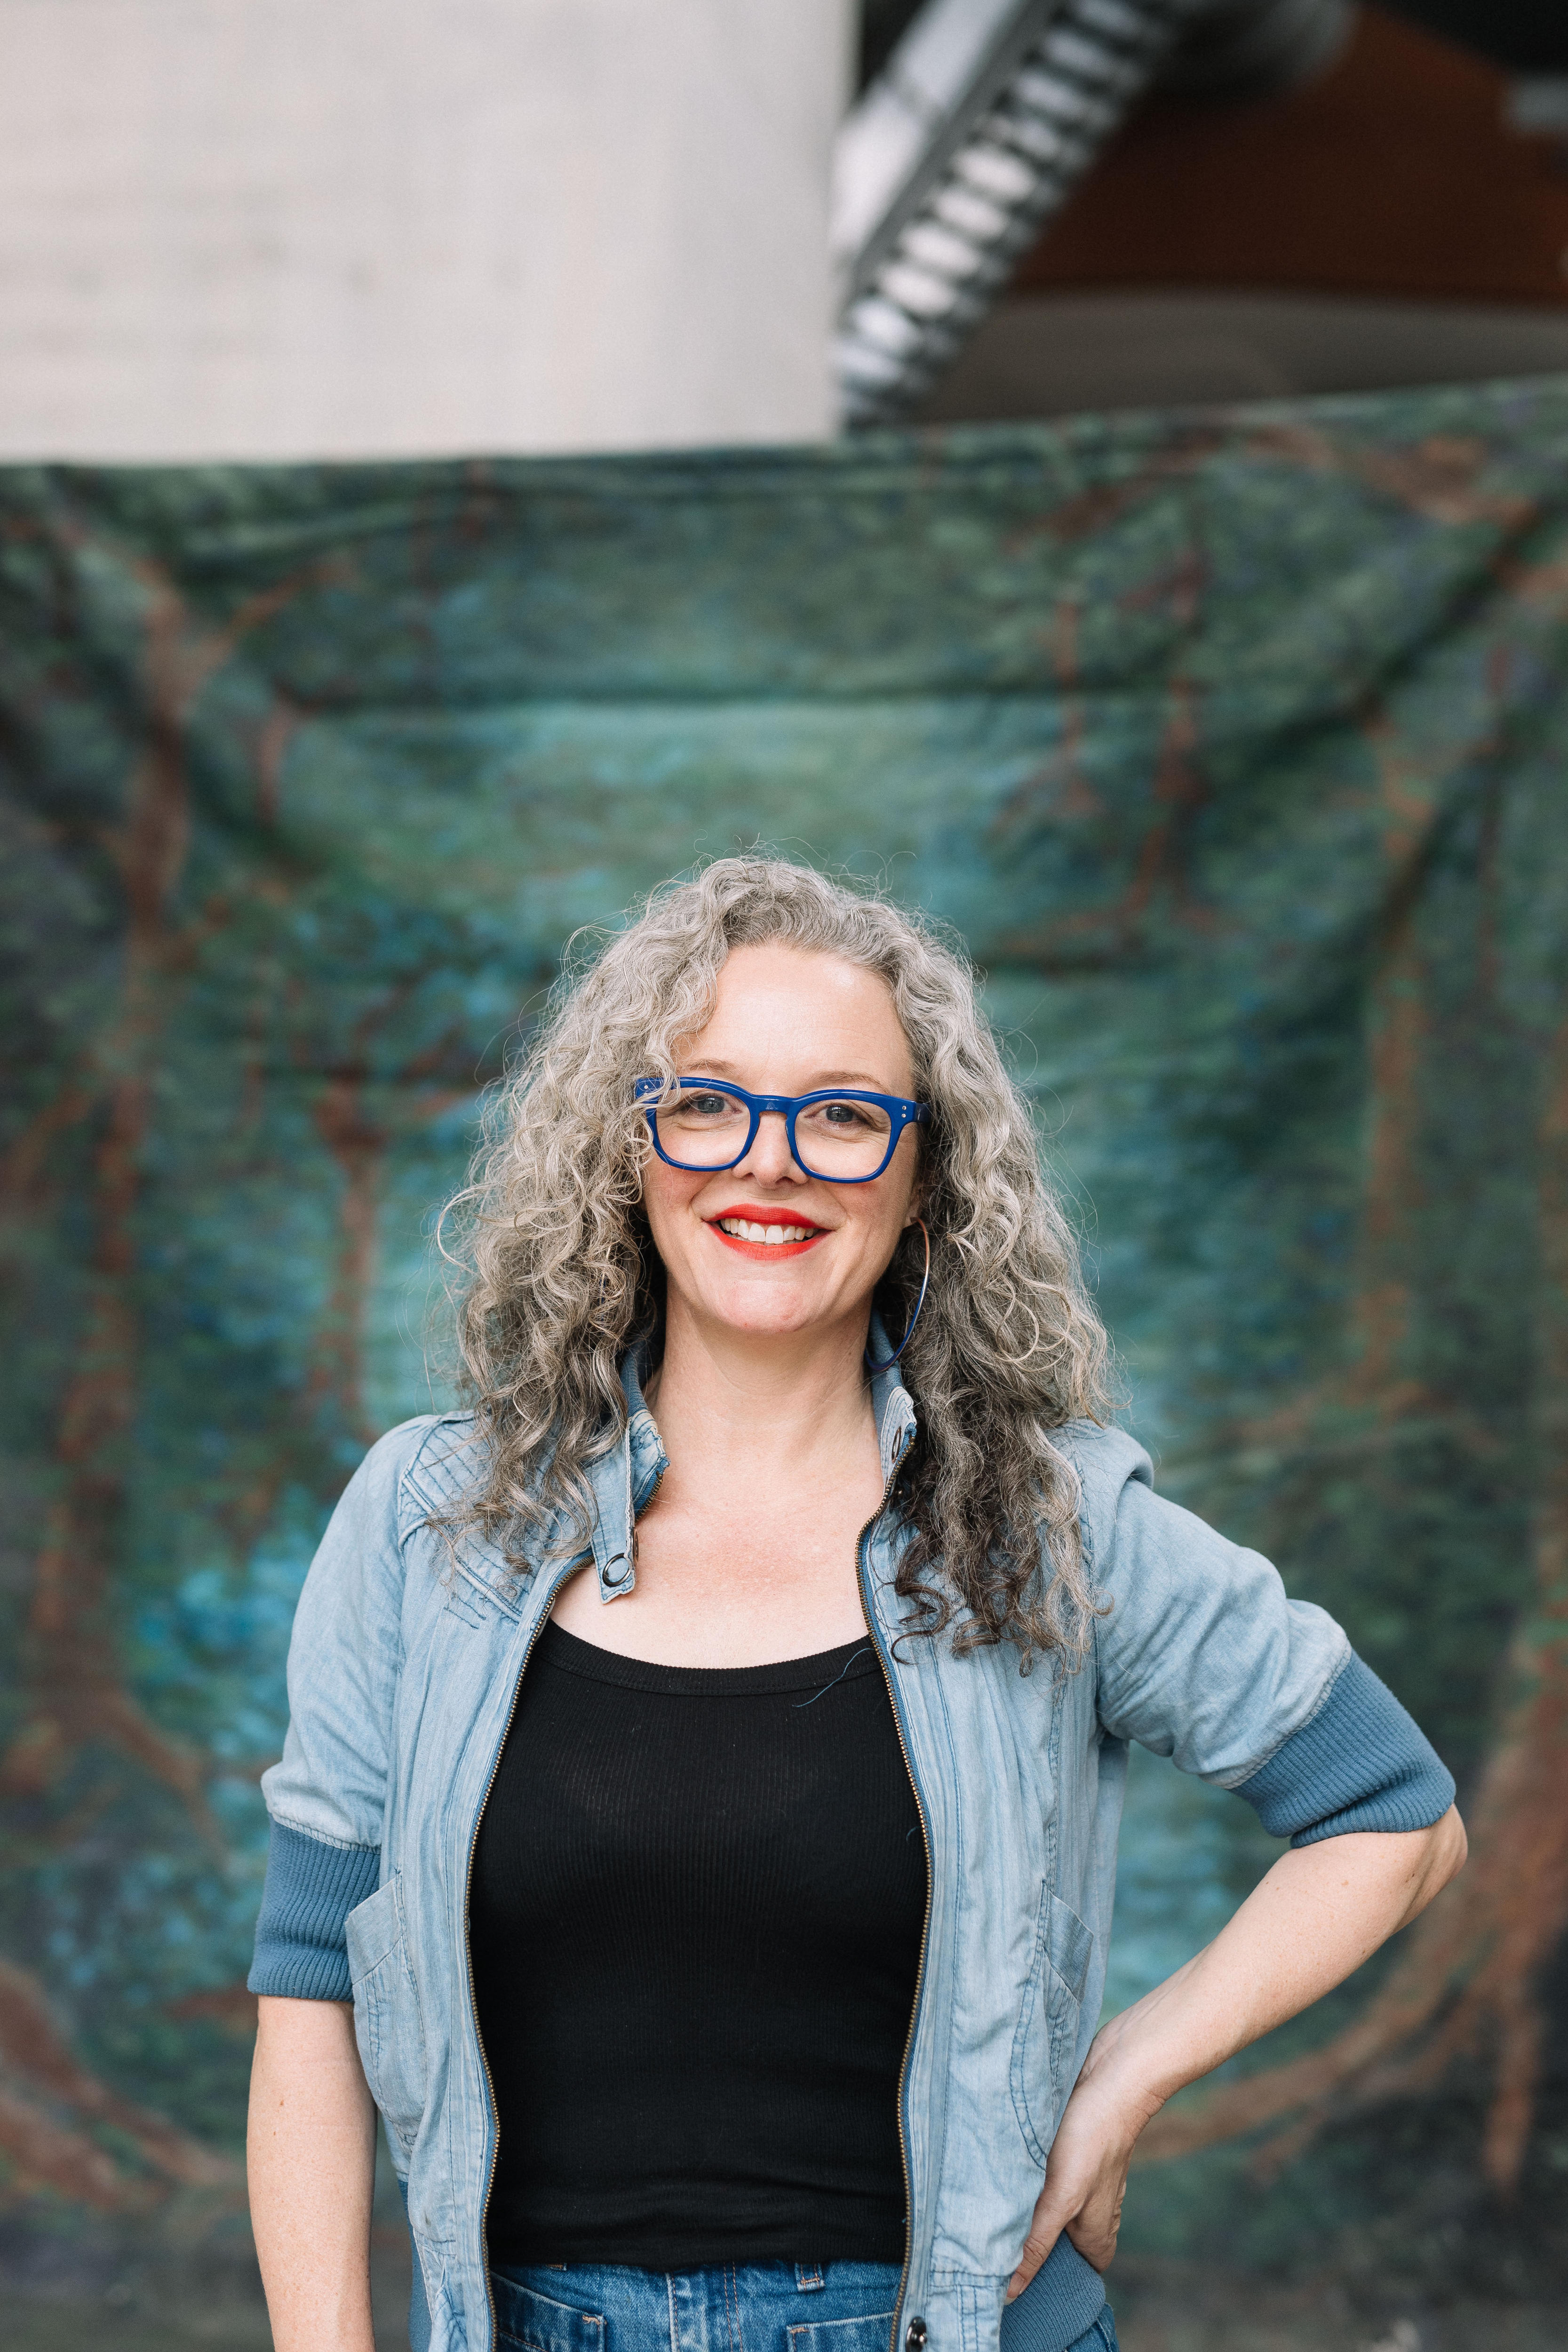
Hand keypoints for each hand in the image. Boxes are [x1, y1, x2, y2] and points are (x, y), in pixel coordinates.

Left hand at [1005, 2039, 1161, 2298]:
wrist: (1113, 2072)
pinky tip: (995, 2170)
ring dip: (1013, 2206)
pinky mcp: (1065, 2155)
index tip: (990, 2280)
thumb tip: (1010, 2291)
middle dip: (1015, 2242)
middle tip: (975, 2242)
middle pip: (1048, 2245)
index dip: (1030, 2282)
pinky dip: (1018, 2178)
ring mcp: (1077, 2183)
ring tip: (979, 2206)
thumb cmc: (1093, 2135)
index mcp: (1095, 2238)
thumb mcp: (1062, 2196)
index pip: (1063, 2278)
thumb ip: (1036, 2242)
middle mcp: (1089, 2215)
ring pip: (1039, 2209)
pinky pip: (1037, 2179)